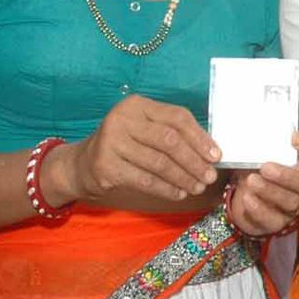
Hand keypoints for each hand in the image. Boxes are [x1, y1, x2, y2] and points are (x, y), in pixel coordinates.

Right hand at [47, 96, 219, 204]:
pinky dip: (166, 188)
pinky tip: (179, 193)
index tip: (216, 155)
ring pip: (159, 163)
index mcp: (137, 105)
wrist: (82, 164)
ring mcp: (111, 142)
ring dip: (183, 178)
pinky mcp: (106, 166)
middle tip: (209, 176)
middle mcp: (122, 119)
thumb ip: (173, 133)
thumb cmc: (124, 145)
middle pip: (169, 140)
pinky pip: (145, 180)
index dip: (200, 137)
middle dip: (194, 161)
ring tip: (197, 187)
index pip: (177, 118)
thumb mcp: (144, 129)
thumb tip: (210, 151)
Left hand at [226, 131, 298, 236]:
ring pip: (291, 202)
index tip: (294, 137)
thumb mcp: (257, 152)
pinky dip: (259, 209)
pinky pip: (273, 219)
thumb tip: (248, 127)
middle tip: (265, 167)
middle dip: (288, 176)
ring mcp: (292, 206)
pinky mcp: (277, 222)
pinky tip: (247, 198)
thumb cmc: (255, 167)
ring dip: (270, 191)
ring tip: (251, 180)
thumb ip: (260, 141)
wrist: (242, 195)